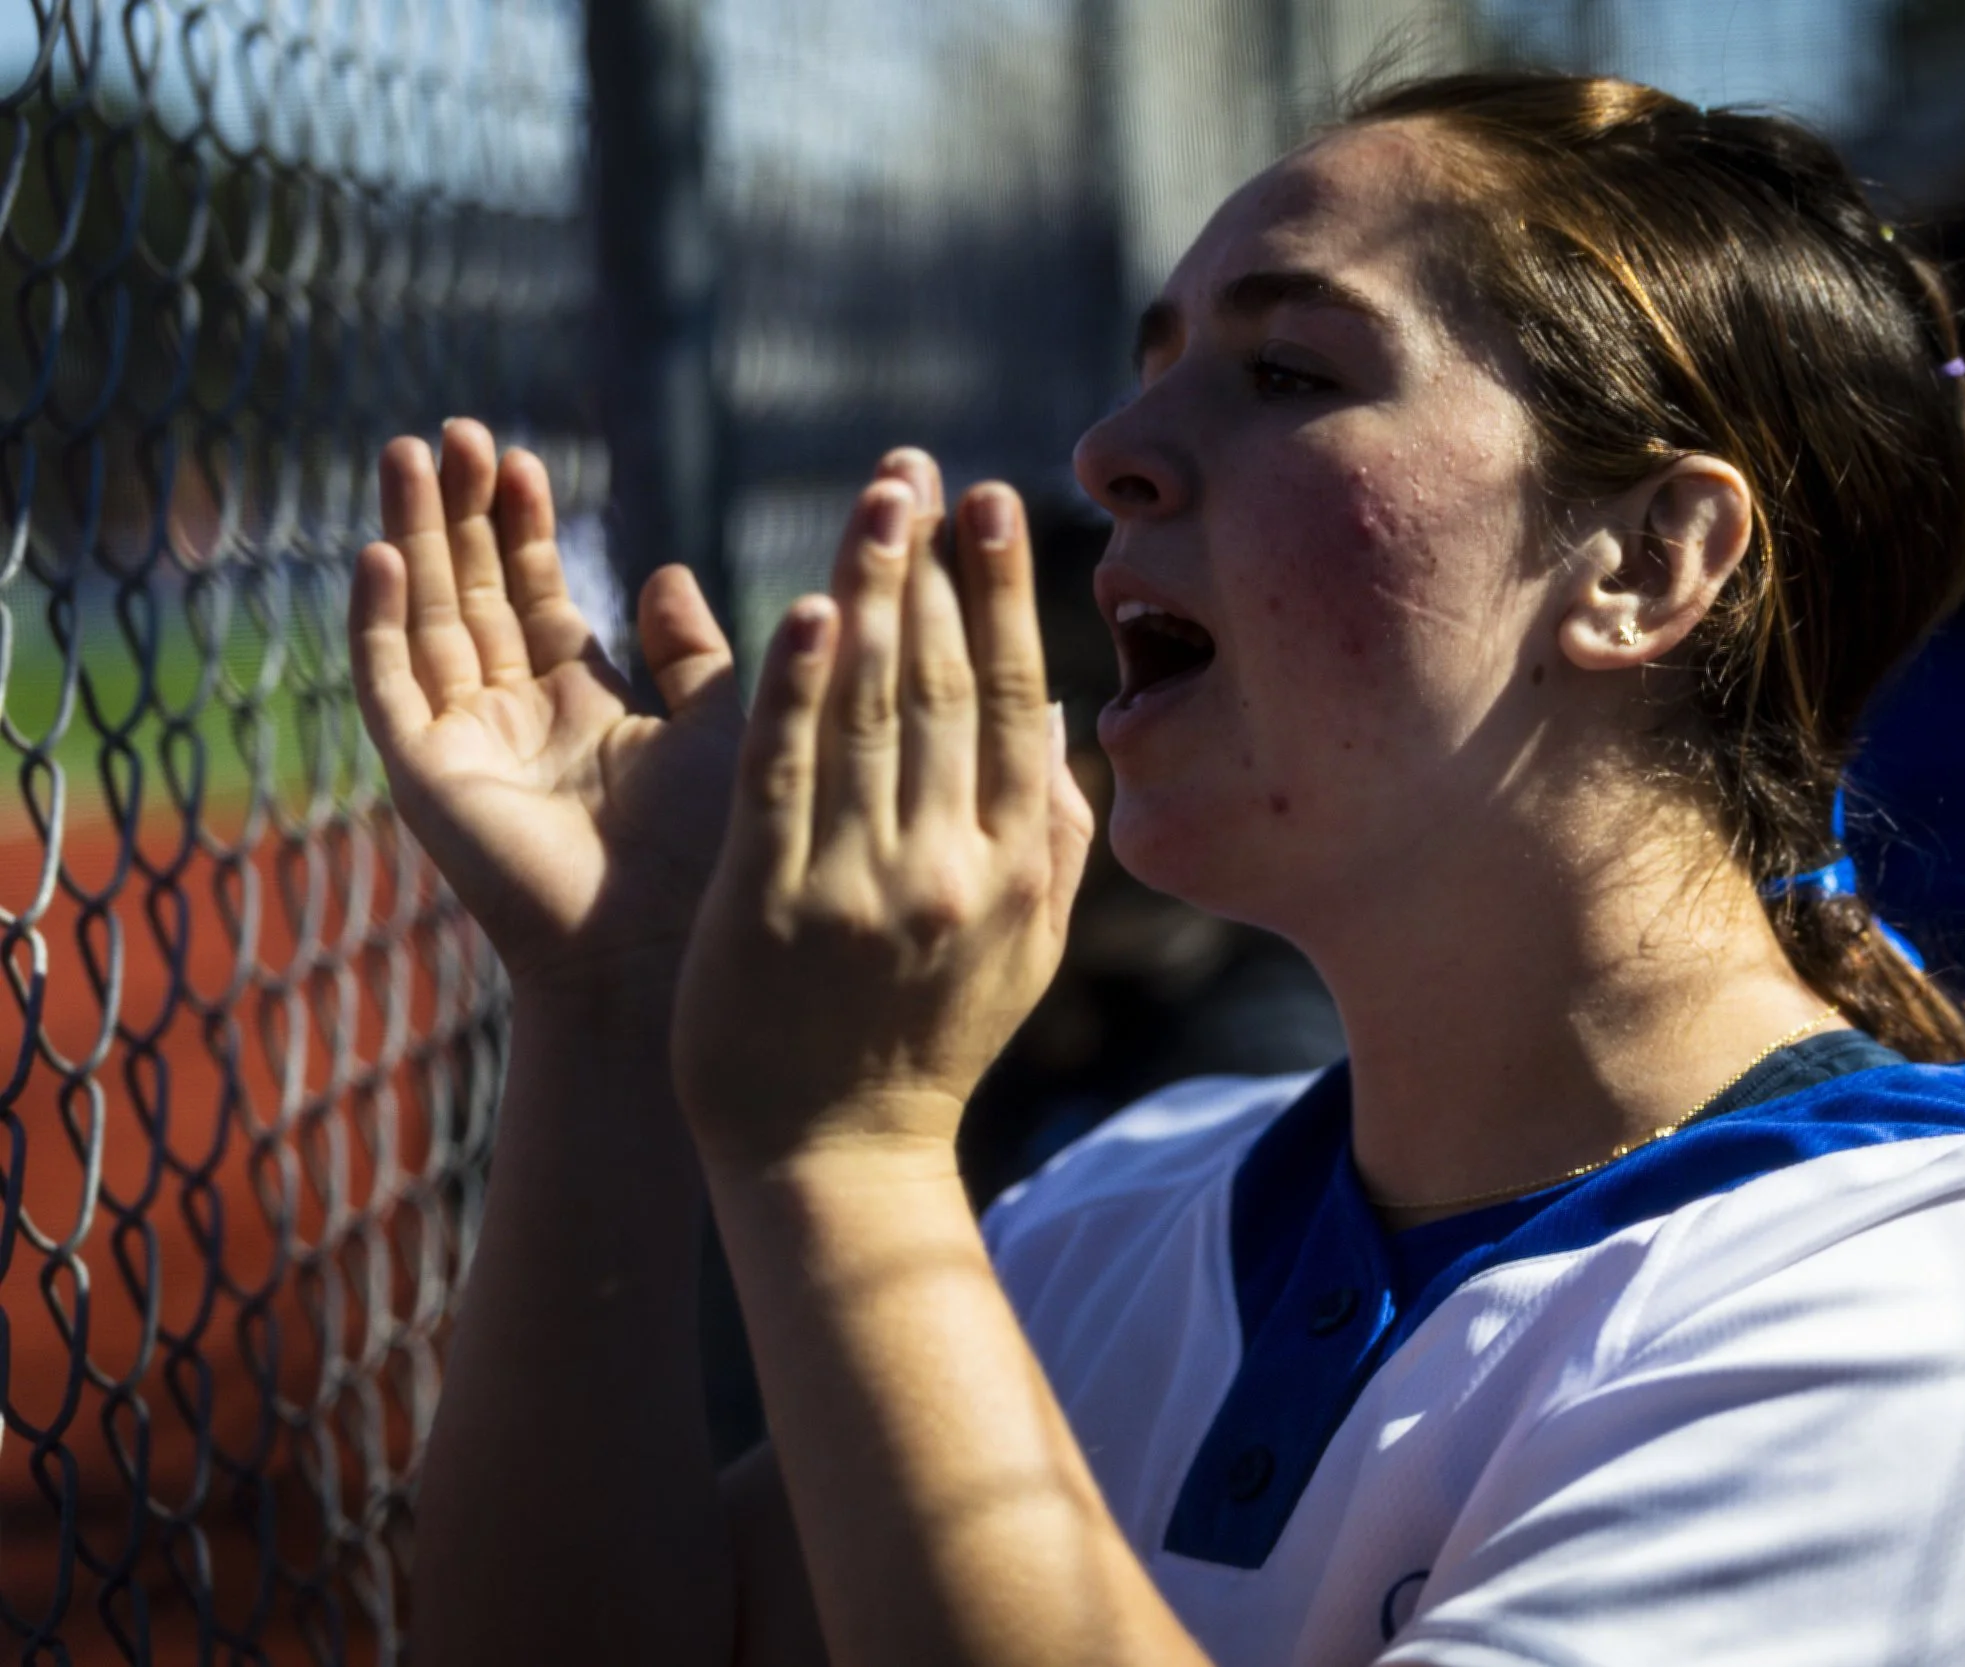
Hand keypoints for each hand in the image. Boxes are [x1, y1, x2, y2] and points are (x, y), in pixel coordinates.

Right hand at [348, 419, 740, 998]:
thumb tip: (662, 568)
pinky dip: (378, 624)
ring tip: (410, 452)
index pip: (535, 598)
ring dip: (414, 538)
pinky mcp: (425, 781)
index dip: (525, 529)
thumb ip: (689, 653)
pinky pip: (390, 690)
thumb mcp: (714, 730)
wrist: (664, 950)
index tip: (527, 457)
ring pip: (425, 620)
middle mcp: (513, 721)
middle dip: (462, 514)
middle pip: (471, 594)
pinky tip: (378, 555)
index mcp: (582, 708)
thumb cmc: (707, 856)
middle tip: (458, 431)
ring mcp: (462, 747)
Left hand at [671, 465, 1092, 1170]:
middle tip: (921, 468)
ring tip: (872, 501)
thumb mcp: (1024, 952)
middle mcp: (951, 869)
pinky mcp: (770, 903)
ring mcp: (860, 886)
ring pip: (872, 713)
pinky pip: (789, 776)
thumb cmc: (925, 1047)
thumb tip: (1064, 718)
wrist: (832, 1158)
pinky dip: (798, 689)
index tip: (990, 504)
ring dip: (873, 594)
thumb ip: (1053, 838)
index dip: (1003, 596)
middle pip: (947, 688)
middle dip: (936, 566)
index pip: (1015, 703)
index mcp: (1016, 870)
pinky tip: (807, 608)